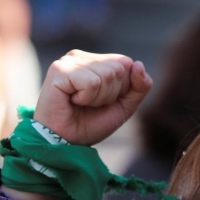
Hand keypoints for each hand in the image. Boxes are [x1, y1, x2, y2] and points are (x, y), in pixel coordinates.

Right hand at [33, 50, 152, 145]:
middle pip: (118, 69)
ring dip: (98, 98)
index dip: (122, 89)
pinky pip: (91, 82)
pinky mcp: (59, 70)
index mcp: (96, 61)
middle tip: (89, 104)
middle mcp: (82, 57)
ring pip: (107, 75)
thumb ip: (140, 87)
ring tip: (80, 103)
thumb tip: (139, 64)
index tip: (103, 101)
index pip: (127, 64)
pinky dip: (86, 98)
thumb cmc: (90, 123)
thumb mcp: (124, 106)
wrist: (65, 142)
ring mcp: (69, 61)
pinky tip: (72, 101)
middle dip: (110, 94)